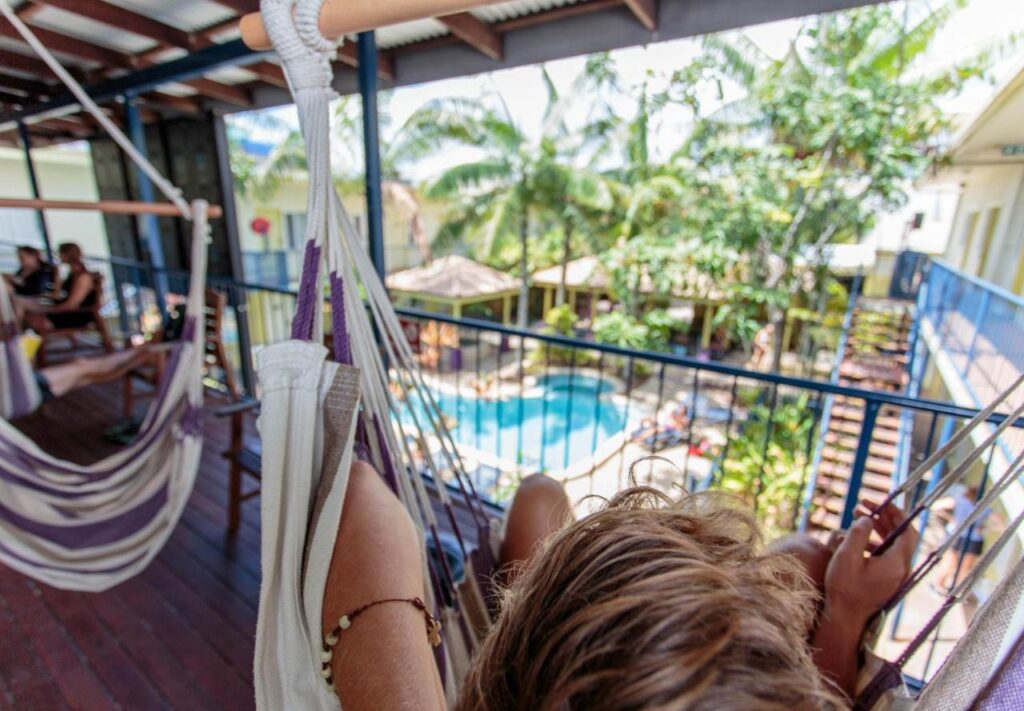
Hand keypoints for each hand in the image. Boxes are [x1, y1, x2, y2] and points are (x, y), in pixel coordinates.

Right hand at [824, 500, 917, 624]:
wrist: (845, 618)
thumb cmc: (845, 588)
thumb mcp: (847, 556)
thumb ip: (858, 533)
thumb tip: (867, 519)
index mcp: (897, 563)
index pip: (907, 531)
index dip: (896, 513)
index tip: (881, 502)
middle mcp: (901, 569)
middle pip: (900, 536)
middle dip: (883, 518)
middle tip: (863, 504)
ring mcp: (895, 576)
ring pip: (892, 545)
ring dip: (877, 529)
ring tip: (856, 517)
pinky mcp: (887, 581)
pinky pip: (886, 556)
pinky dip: (874, 543)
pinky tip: (857, 539)